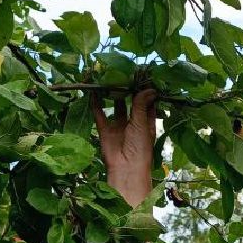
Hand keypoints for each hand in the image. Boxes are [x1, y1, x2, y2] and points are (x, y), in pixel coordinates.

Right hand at [91, 87, 157, 207]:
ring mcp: (119, 127)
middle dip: (128, 90)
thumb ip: (141, 105)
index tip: (143, 76)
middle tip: (125, 72)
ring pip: (115, 107)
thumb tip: (149, 88)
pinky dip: (96, 104)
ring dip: (113, 95)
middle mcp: (133, 124)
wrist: (125, 169)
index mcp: (147, 123)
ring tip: (110, 78)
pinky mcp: (106, 131)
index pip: (147, 103)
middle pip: (131, 103)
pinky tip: (93, 92)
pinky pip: (100, 115)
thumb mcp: (141, 124)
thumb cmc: (139, 148)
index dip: (146, 91)